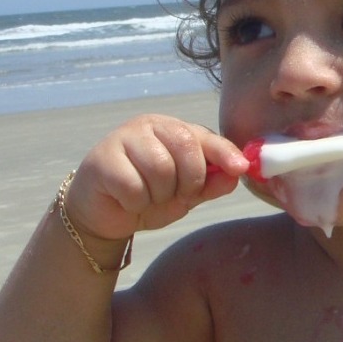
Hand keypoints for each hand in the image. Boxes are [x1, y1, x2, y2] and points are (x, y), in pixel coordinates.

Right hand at [64, 117, 249, 243]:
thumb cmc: (147, 196)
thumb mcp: (186, 194)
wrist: (102, 214)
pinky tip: (127, 200)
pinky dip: (135, 202)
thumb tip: (238, 171)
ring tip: (147, 197)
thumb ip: (211, 183)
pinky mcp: (102, 159)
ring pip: (160, 169)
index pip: (203, 136)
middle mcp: (148, 127)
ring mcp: (123, 139)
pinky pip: (133, 186)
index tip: (240, 168)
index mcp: (172, 129)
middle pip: (186, 149)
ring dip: (159, 195)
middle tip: (174, 195)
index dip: (223, 152)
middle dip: (188, 182)